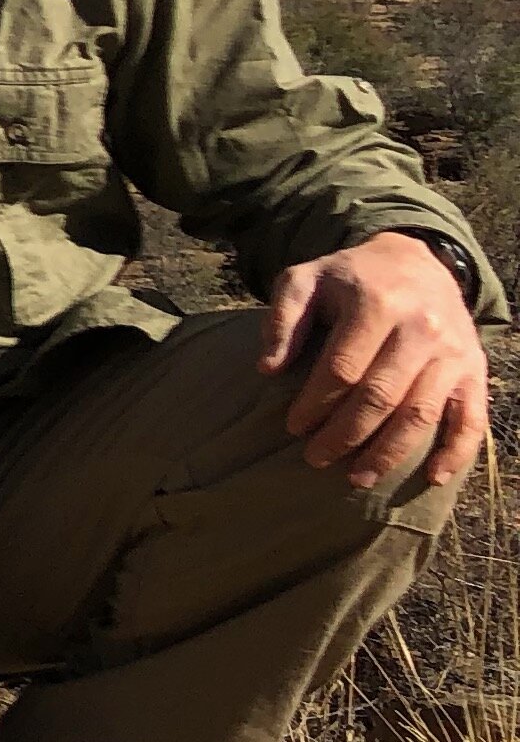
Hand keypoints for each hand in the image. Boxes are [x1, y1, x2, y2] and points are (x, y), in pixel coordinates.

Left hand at [263, 231, 491, 496]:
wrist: (417, 262)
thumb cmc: (350, 278)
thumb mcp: (306, 279)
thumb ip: (283, 318)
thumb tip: (267, 369)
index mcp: (377, 304)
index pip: (342, 369)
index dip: (315, 404)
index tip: (292, 427)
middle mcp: (422, 328)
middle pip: (381, 396)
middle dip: (345, 435)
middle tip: (315, 459)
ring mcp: (453, 352)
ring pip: (421, 414)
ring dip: (389, 453)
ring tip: (358, 480)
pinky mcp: (475, 369)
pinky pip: (471, 418)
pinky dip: (455, 452)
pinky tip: (432, 478)